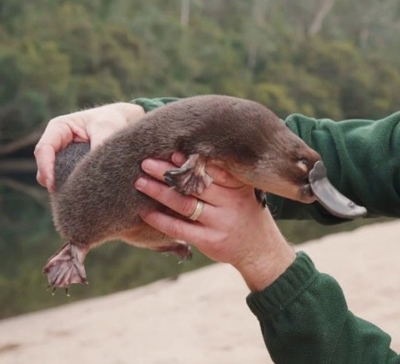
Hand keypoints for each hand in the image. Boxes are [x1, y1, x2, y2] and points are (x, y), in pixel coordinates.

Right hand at [34, 102, 144, 191]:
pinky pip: (67, 181)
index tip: (52, 185)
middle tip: (67, 195)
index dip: (45, 168)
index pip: (44, 149)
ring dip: (64, 186)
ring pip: (54, 176)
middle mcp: (57, 143)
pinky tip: (85, 192)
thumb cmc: (112, 121)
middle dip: (52, 181)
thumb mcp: (106, 129)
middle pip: (45, 166)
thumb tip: (93, 172)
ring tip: (80, 193)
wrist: (123, 122)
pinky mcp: (72, 168)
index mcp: (59, 128)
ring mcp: (63, 157)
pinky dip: (73, 187)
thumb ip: (98, 147)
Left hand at [134, 155, 295, 290]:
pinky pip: (180, 228)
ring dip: (160, 192)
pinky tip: (145, 212)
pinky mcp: (210, 241)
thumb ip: (221, 176)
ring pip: (184, 205)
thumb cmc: (244, 213)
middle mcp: (230, 203)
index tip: (170, 150)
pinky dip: (161, 219)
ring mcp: (220, 223)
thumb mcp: (241, 192)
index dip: (190, 160)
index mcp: (237, 187)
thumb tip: (186, 155)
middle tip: (146, 162)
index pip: (211, 169)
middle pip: (194, 185)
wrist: (259, 249)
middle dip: (168, 173)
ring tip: (140, 182)